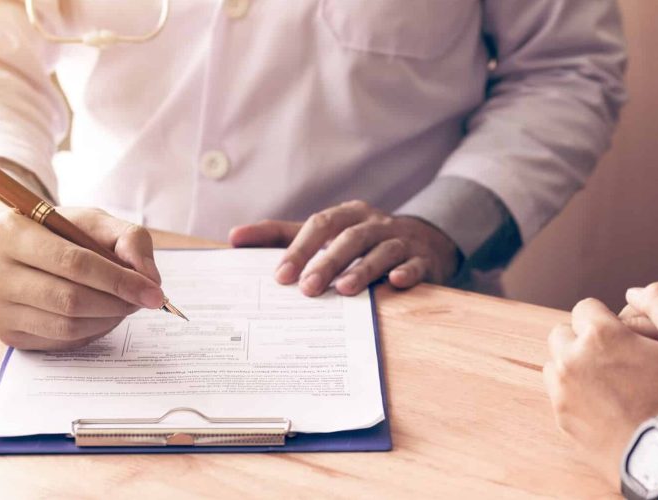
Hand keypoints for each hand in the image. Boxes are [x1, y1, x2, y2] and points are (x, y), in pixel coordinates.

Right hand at [0, 204, 166, 350]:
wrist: (9, 251)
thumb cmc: (55, 232)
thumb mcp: (89, 221)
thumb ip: (127, 238)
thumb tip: (149, 278)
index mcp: (8, 232)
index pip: (74, 263)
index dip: (119, 280)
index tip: (154, 291)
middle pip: (70, 299)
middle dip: (117, 302)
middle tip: (142, 299)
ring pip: (66, 326)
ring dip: (107, 319)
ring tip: (123, 305)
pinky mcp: (5, 334)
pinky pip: (59, 342)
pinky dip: (90, 331)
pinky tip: (100, 316)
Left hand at [228, 200, 459, 296]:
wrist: (424, 244)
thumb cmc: (361, 242)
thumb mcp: (324, 235)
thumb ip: (281, 236)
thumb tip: (233, 238)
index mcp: (348, 215)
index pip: (320, 225)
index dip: (299, 248)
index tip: (279, 276)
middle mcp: (375, 223)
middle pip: (349, 238)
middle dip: (327, 262)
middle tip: (307, 288)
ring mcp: (402, 240)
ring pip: (381, 250)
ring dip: (363, 269)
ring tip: (344, 290)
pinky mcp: (424, 259)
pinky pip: (416, 264)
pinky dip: (407, 272)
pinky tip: (396, 283)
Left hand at [542, 282, 657, 483]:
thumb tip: (634, 290)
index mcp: (600, 335)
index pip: (585, 308)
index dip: (606, 318)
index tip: (625, 336)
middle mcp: (573, 361)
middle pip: (563, 334)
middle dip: (584, 338)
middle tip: (616, 356)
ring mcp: (565, 394)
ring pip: (556, 364)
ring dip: (575, 365)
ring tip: (609, 379)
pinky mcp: (564, 423)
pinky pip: (559, 396)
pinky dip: (574, 393)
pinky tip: (604, 402)